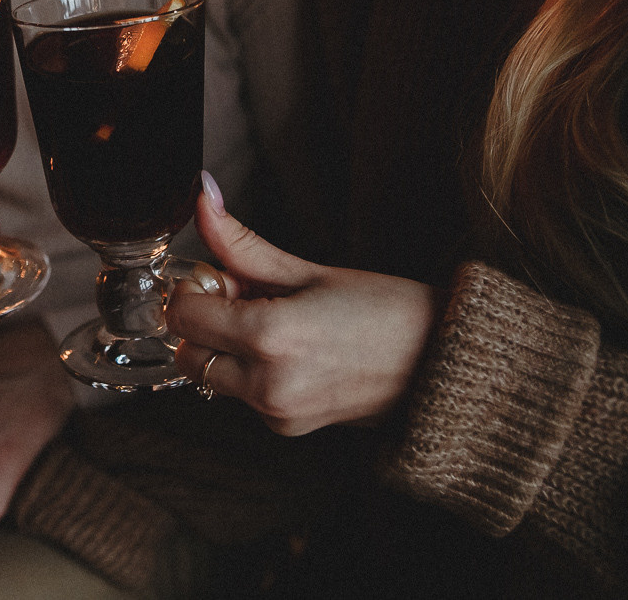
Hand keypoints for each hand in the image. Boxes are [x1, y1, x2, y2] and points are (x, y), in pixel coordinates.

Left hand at [167, 174, 441, 435]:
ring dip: (226, 348)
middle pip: (187, 352)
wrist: (444, 364)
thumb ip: (242, 245)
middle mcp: (267, 385)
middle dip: (204, 322)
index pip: (183, 316)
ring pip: (211, 375)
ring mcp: (278, 413)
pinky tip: (294, 351)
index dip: (195, 290)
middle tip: (248, 299)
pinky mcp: (288, 427)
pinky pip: (242, 395)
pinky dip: (250, 370)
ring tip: (278, 324)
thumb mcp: (309, 270)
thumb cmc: (388, 310)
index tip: (225, 277)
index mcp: (270, 337)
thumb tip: (202, 199)